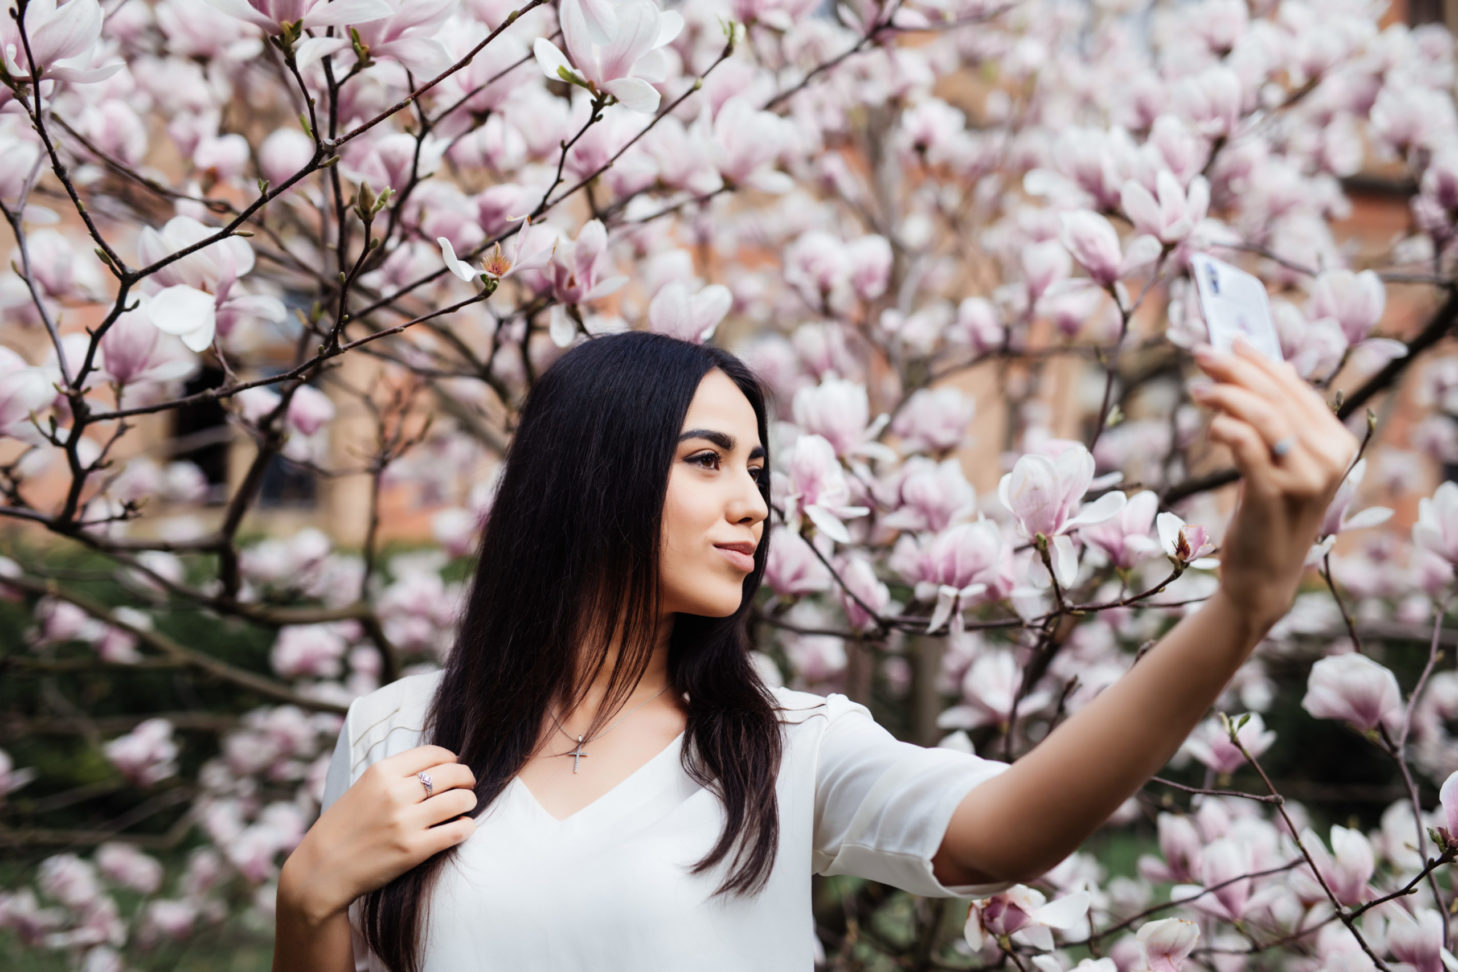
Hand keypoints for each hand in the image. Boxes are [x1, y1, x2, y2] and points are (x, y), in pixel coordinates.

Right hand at [282, 745, 476, 923]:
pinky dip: (466, 827)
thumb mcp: (363, 788)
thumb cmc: (343, 828)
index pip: (433, 753)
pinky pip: (457, 831)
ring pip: (460, 800)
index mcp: (381, 773)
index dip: (452, 759)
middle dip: (466, 777)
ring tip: (466, 805)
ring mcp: (405, 822)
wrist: (321, 870)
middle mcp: (395, 793)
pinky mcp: (413, 849)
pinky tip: (463, 827)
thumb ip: (394, 776)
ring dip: (469, 801)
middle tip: (469, 784)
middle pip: (452, 774)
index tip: (456, 766)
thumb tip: (435, 767)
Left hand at [1189, 335, 1360, 628]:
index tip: (1230, 341)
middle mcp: (1329, 459)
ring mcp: (1304, 479)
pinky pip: (1247, 449)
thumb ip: (1281, 421)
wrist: (1263, 574)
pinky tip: (1211, 423)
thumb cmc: (1267, 513)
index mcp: (1338, 445)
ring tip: (1199, 389)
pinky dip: (1227, 428)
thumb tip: (1270, 366)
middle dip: (1238, 370)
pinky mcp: (1272, 496)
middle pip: (1278, 399)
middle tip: (1203, 354)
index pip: (1297, 390)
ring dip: (1227, 395)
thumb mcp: (1282, 464)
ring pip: (1264, 418)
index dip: (1261, 362)